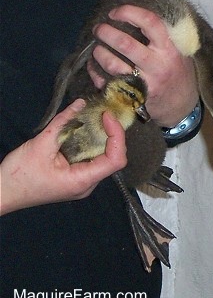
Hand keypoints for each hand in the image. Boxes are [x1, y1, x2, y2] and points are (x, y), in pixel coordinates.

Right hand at [0, 99, 126, 215]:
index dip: (117, 136)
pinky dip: (92, 143)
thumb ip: (63, 123)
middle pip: (112, 158)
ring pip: (103, 158)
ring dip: (102, 138)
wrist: (2, 193)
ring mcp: (82, 183)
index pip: (116, 159)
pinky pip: (92, 160)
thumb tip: (80, 103)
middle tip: (104, 114)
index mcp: (82, 180)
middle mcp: (87, 184)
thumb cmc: (19, 175)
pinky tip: (86, 130)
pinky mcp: (75, 178)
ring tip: (97, 118)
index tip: (107, 117)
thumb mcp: (41, 144)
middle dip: (112, 134)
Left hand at [88, 5, 198, 126]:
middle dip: (106, 32)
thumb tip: (135, 18)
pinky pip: (107, 84)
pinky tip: (94, 66)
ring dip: (99, 53)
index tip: (115, 12)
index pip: (150, 22)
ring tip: (96, 48)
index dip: (129, 12)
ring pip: (113, 65)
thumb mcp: (178, 53)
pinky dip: (96, 73)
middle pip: (125, 44)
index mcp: (169, 50)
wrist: (182, 108)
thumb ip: (162, 38)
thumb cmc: (178, 75)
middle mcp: (157, 66)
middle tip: (99, 29)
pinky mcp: (133, 98)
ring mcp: (144, 84)